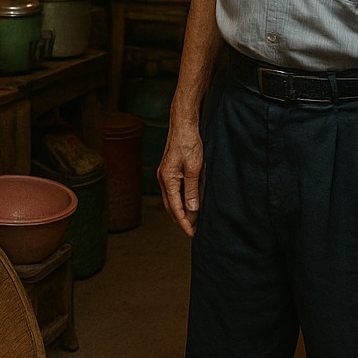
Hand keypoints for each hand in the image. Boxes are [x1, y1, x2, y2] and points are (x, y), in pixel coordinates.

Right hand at [157, 119, 204, 236]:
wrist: (183, 124)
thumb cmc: (189, 143)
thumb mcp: (194, 168)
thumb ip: (192, 190)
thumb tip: (191, 210)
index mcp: (167, 179)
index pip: (175, 208)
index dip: (183, 222)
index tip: (191, 233)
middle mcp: (163, 178)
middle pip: (170, 206)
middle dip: (180, 220)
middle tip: (192, 231)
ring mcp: (164, 174)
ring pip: (171, 199)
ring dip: (180, 211)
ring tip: (192, 221)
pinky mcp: (169, 169)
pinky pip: (173, 190)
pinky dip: (180, 200)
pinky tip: (188, 203)